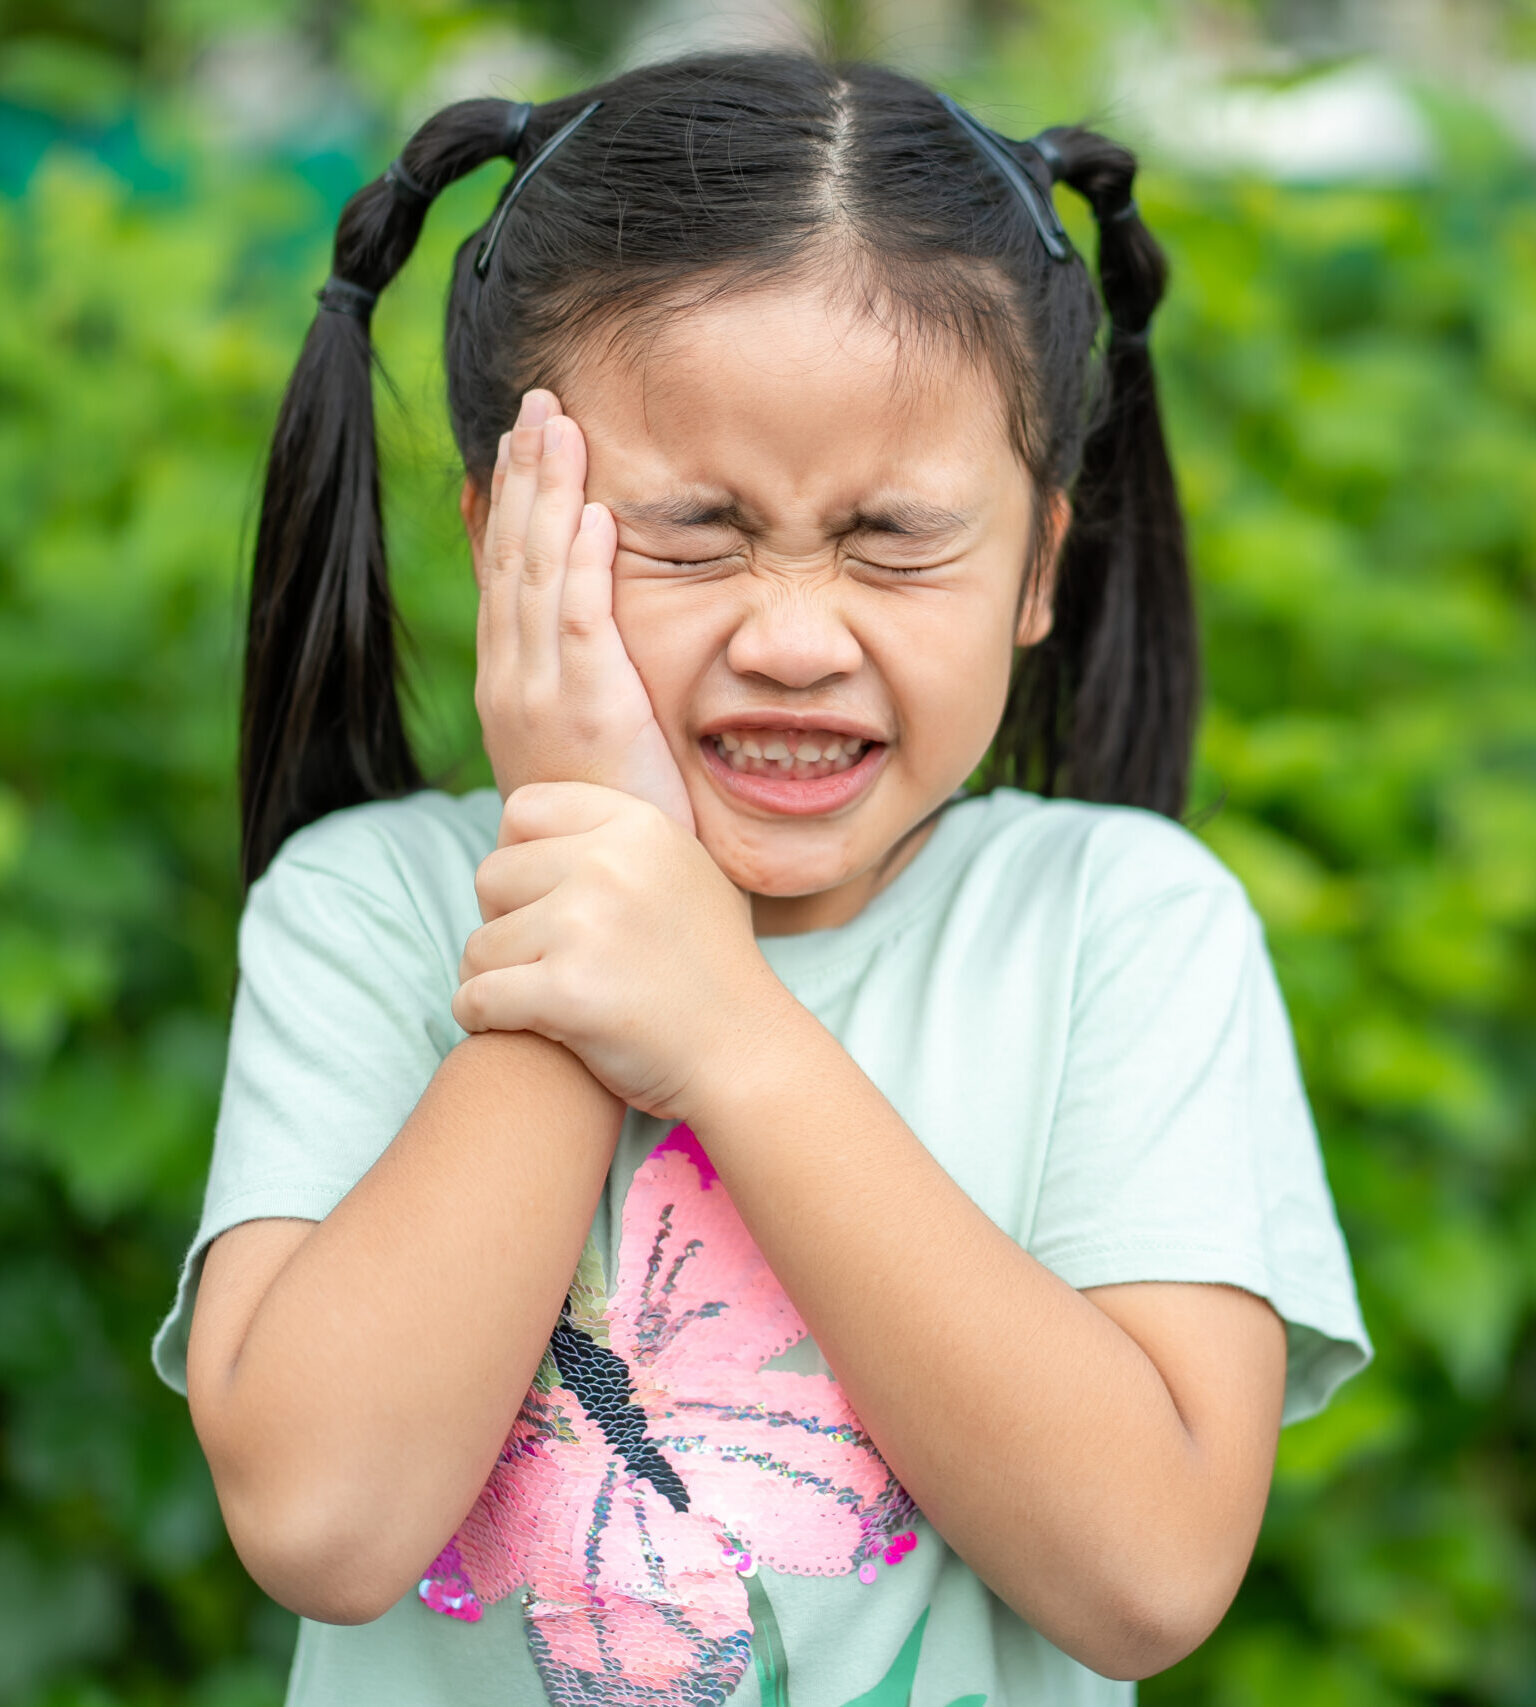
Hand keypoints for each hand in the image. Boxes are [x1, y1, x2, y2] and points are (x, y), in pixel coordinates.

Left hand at [453, 782, 790, 1121]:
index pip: (524, 809)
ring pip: (479, 944)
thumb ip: (622, 839)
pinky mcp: (565, 992)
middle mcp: (610, 864)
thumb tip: (529, 818)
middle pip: (492, 875)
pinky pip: (474, 996)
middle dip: (503, 921)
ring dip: (491, 976)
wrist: (745, 1054)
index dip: (518, 855)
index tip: (539, 897)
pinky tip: (503, 1024)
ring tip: (531, 997)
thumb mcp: (684, 872)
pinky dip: (478, 1016)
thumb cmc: (707, 969)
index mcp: (639, 825)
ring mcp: (586, 926)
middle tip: (539, 956)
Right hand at [472, 390, 694, 831]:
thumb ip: (579, 690)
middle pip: (510, 558)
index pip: (501, 578)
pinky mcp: (587, 711)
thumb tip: (584, 641)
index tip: (509, 445)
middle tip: (534, 402)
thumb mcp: (584, 751)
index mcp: (510, 687)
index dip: (505, 506)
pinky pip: (580, 619)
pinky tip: (593, 509)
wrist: (600, 904)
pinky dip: (583, 561)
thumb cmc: (608, 830)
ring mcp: (540, 696)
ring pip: (537, 573)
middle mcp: (511, 683)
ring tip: (556, 423)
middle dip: (522, 475)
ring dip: (547, 493)